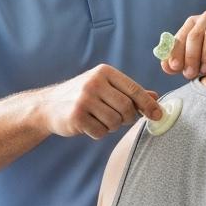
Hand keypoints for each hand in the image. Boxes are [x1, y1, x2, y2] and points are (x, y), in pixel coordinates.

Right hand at [38, 64, 161, 138]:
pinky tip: (89, 125)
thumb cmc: (82, 96)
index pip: (134, 89)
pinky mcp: (76, 116)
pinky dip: (99, 133)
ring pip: (115, 122)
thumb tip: (155, 97)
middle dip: (128, 118)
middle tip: (120, 119)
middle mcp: (94, 83)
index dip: (148, 104)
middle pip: (126, 108)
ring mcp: (84, 99)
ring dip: (112, 126)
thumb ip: (129, 92)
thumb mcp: (105, 87)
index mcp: (104, 72)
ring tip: (100, 120)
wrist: (48, 106)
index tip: (158, 115)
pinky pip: (100, 132)